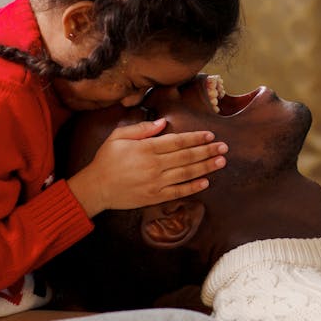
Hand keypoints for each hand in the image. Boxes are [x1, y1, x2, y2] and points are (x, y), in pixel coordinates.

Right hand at [66, 119, 226, 216]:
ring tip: (221, 161)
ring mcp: (156, 182)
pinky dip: (193, 187)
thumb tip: (162, 123)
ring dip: (206, 167)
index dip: (195, 138)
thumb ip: (141, 129)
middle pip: (187, 156)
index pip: (177, 141)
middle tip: (224, 147)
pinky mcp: (155, 197)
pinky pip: (178, 192)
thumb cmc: (106, 159)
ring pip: (186, 173)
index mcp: (146, 148)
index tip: (210, 135)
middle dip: (207, 151)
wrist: (96, 188)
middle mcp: (154, 165)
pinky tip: (206, 182)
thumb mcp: (118, 136)